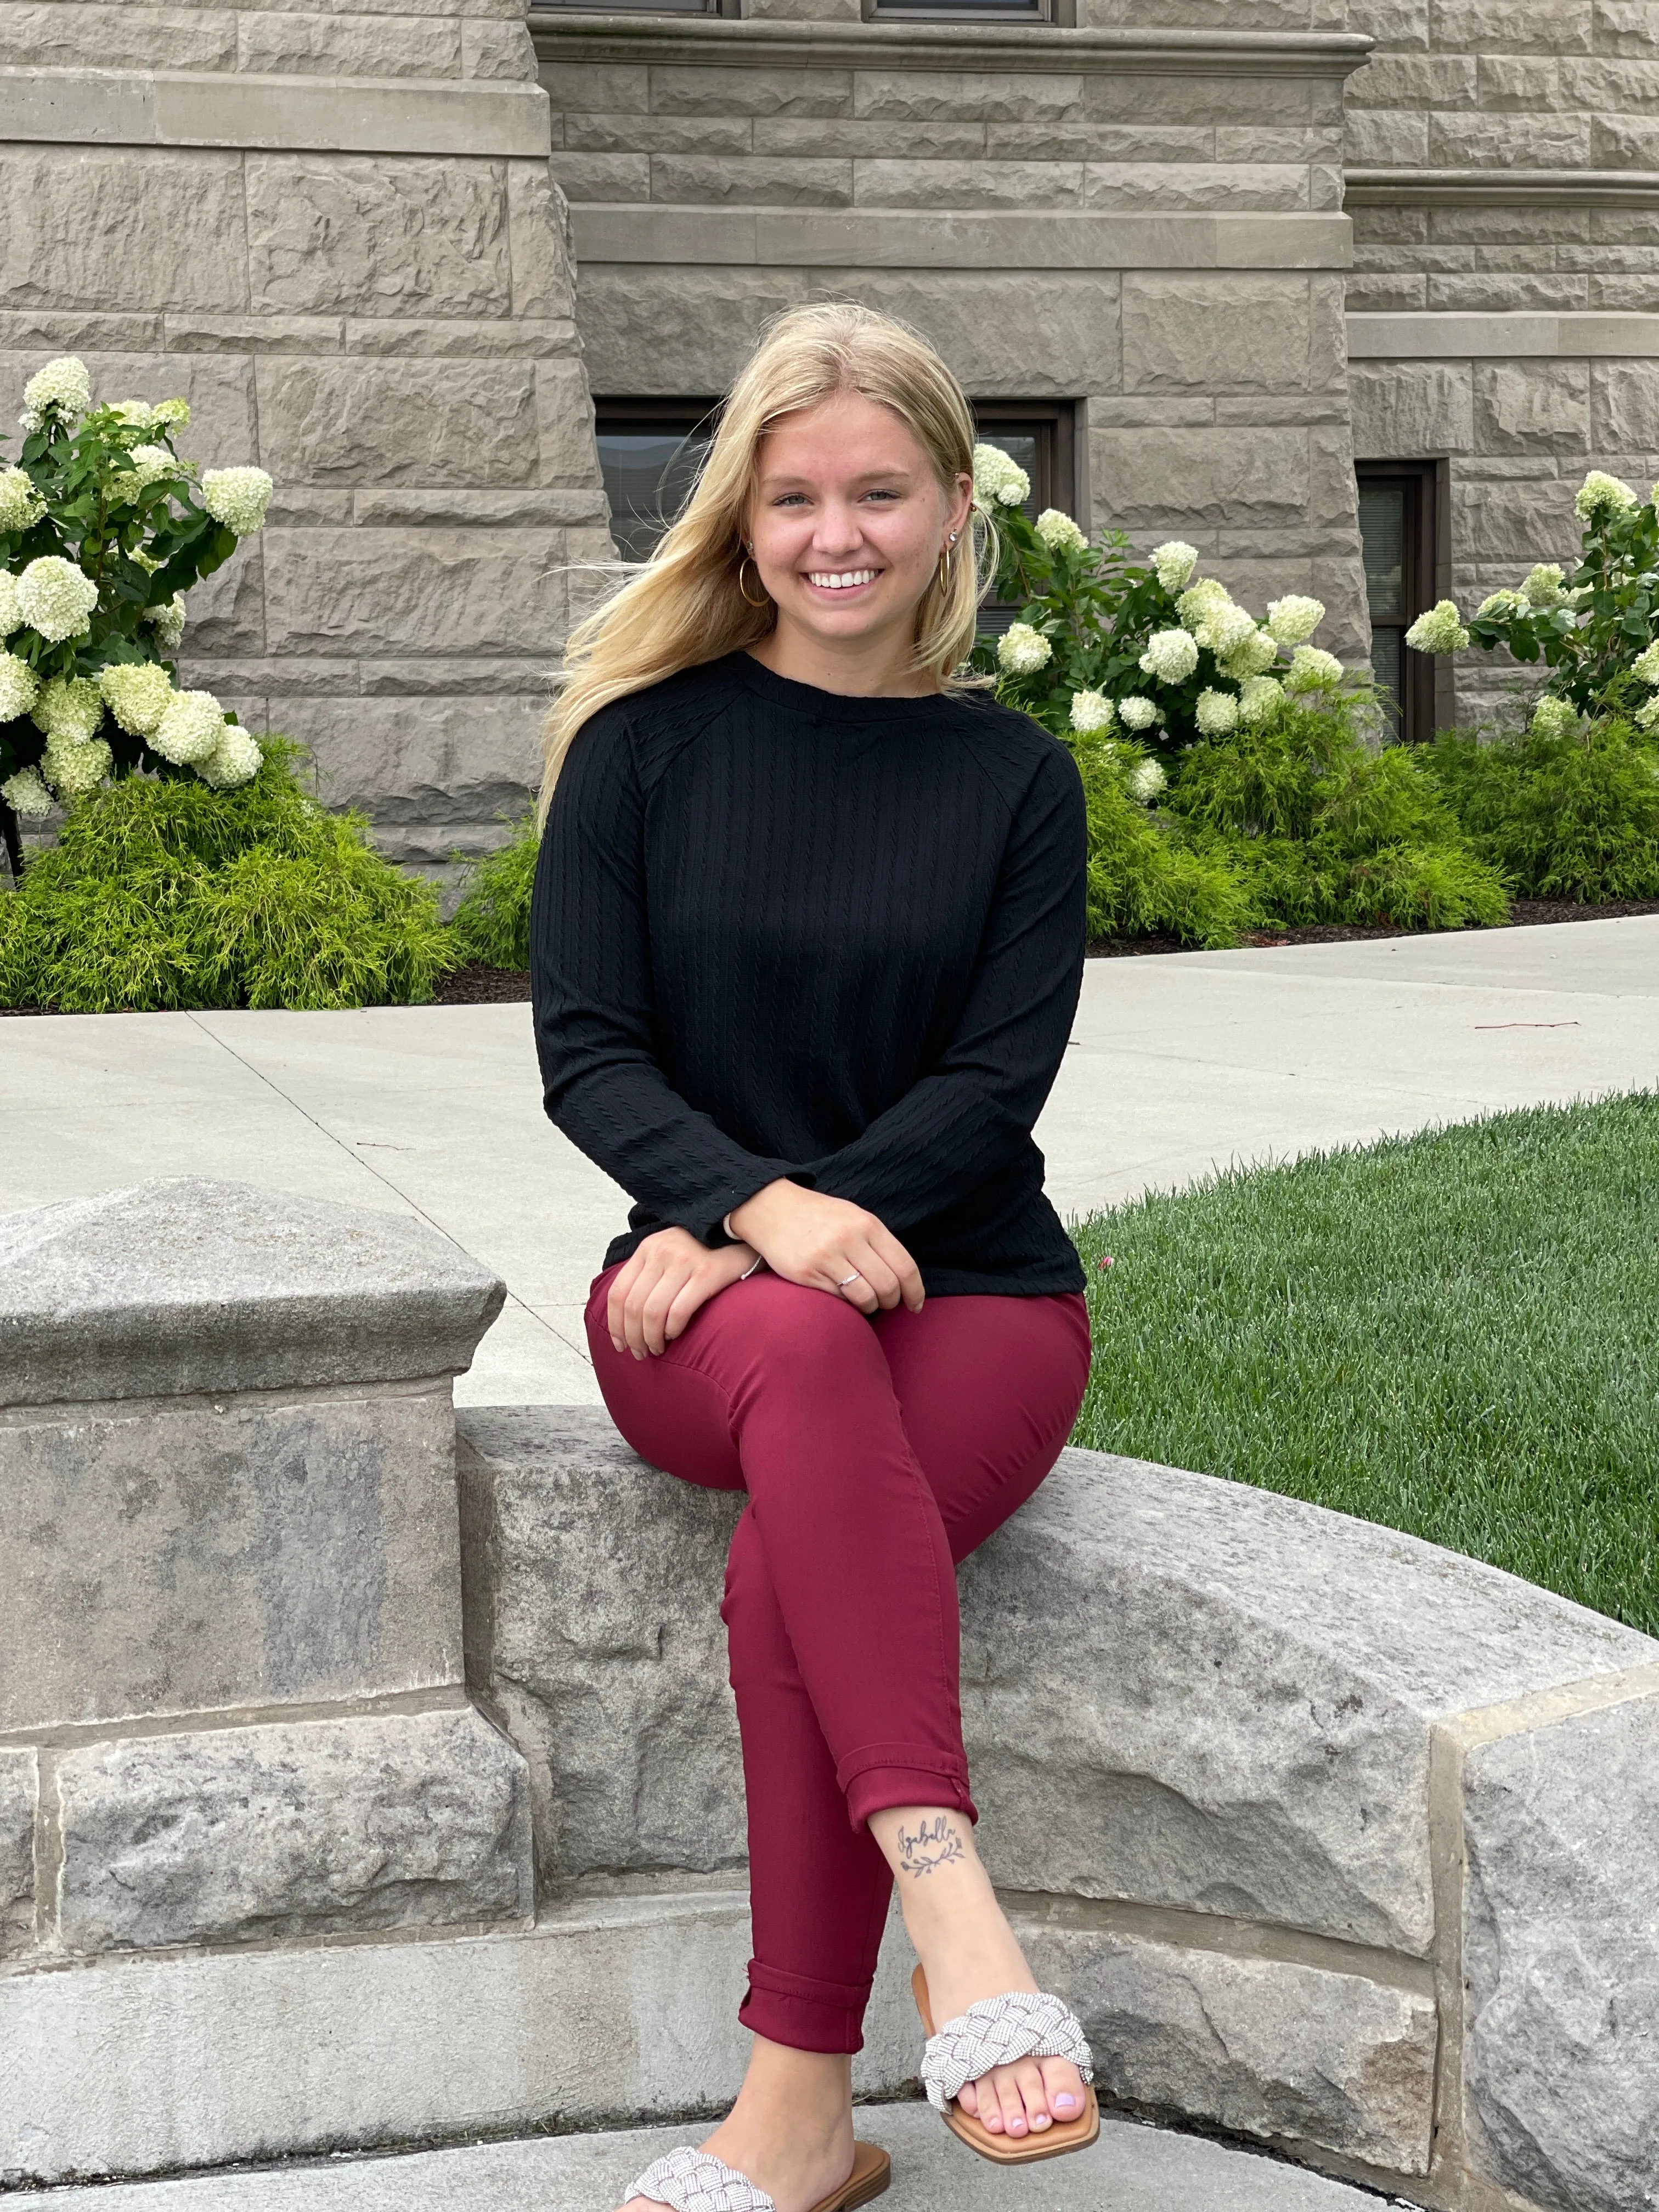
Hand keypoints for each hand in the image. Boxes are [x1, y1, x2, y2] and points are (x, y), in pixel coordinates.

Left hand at [607, 1228, 759, 1358]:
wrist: (741, 1233)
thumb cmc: (703, 1252)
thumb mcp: (668, 1253)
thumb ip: (647, 1275)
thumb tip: (625, 1315)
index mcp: (647, 1248)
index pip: (618, 1292)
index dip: (615, 1323)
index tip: (619, 1343)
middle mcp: (662, 1251)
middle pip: (634, 1306)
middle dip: (633, 1337)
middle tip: (640, 1353)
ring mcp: (684, 1261)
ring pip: (653, 1312)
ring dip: (651, 1338)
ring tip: (657, 1349)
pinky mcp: (707, 1273)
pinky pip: (679, 1311)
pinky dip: (672, 1329)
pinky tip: (675, 1335)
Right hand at [728, 1181, 923, 1315]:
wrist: (771, 1208)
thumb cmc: (818, 1216)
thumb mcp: (853, 1216)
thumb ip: (877, 1241)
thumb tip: (903, 1277)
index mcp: (867, 1224)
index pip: (904, 1266)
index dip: (915, 1291)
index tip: (915, 1304)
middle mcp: (849, 1239)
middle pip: (887, 1286)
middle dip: (892, 1302)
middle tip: (887, 1303)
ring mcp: (826, 1257)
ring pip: (865, 1297)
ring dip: (870, 1307)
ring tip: (866, 1302)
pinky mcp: (807, 1273)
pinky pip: (838, 1299)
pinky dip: (846, 1304)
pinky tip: (843, 1295)